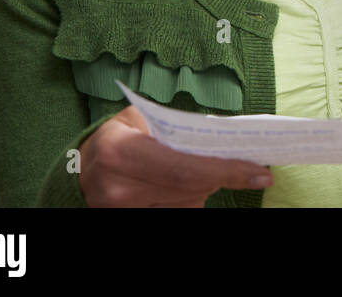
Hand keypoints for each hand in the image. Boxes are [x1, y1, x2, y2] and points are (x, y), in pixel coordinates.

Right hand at [77, 105, 273, 206]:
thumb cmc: (118, 136)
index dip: (226, 170)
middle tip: (246, 167)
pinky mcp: (128, 222)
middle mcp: (119, 188)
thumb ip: (178, 128)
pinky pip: (175, 212)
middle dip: (220, 175)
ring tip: (192, 167)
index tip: (261, 173)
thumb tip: (226, 139)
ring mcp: (121, 212)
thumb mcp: (140, 119)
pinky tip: (176, 185)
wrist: (81, 170)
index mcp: (121, 151)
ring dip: (202, 186)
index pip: (184, 167)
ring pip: (187, 203)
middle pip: (191, 188)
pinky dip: (186, 198)